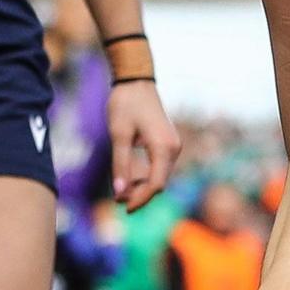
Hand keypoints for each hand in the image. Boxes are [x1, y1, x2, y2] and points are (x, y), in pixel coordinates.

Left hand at [106, 80, 181, 210]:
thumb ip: (121, 165)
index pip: (156, 184)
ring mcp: (172, 145)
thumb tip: (120, 193)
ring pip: (159, 176)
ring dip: (142, 186)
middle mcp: (173, 148)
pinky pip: (158, 166)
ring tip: (120, 192)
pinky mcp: (167, 143)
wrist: (136, 81)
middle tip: (117, 201)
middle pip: (159, 182)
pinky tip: (129, 179)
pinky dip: (145, 175)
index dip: (140, 199)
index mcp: (164, 147)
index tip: (123, 208)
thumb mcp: (119, 135)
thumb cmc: (126, 104)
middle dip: (140, 195)